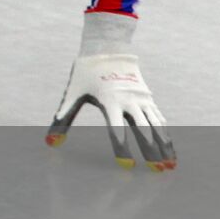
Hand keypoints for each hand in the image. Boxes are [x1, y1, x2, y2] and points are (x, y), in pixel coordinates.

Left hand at [46, 12, 174, 169]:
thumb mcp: (72, 93)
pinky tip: (170, 151)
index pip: (116, 128)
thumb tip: (49, 142)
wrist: (107, 47)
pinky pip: (159, 119)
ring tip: (169, 166)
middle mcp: (129, 100)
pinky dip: (166, 135)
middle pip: (142, 129)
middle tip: (155, 171)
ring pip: (156, 126)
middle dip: (150, 151)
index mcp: (109, 100)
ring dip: (164, 146)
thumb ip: (63, 117)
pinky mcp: (147, 98)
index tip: (126, 165)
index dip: (121, 148)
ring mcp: (141, 99)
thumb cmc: (85, 72)